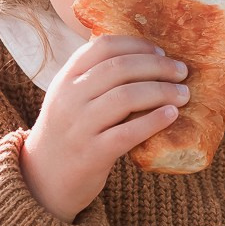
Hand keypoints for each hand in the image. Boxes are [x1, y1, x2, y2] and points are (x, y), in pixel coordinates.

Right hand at [19, 35, 188, 220]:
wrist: (41, 180)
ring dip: (161, 91)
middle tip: (182, 72)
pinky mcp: (91, 155)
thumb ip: (95, 77)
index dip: (137, 45)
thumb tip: (144, 54)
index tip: (161, 51)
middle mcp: (69, 98)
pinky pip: (127, 133)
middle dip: (157, 66)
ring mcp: (78, 127)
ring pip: (125, 97)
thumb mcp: (70, 98)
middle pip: (119, 69)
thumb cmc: (68, 133)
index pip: (103, 46)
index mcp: (66, 78)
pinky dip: (153, 121)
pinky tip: (172, 115)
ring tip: (183, 94)